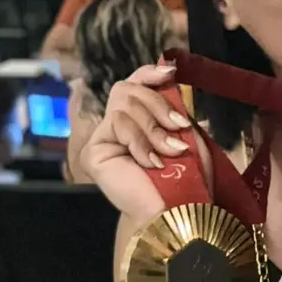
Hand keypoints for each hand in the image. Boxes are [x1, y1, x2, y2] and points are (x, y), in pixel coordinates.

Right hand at [79, 63, 207, 225]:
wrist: (180, 208)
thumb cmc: (188, 177)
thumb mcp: (185, 133)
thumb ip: (172, 106)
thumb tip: (170, 75)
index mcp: (137, 122)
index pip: (132, 85)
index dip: (147, 73)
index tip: (169, 72)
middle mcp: (116, 129)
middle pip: (127, 89)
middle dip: (158, 105)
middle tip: (177, 127)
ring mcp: (102, 140)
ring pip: (124, 106)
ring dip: (154, 129)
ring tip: (170, 152)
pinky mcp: (94, 153)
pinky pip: (117, 124)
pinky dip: (141, 142)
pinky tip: (152, 162)